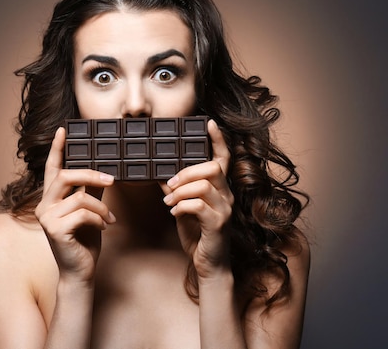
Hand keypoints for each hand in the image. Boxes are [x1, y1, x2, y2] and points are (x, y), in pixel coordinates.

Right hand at [35, 127, 115, 282]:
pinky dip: (99, 218)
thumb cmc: (84, 241)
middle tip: (111, 179)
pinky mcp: (55, 230)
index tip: (63, 130)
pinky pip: (83, 213)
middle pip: (65, 176)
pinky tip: (104, 227)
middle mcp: (44, 205)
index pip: (52, 169)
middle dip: (91, 175)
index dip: (57, 149)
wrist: (80, 271)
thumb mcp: (90, 212)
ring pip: (80, 197)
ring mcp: (47, 218)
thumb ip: (92, 192)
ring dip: (101, 207)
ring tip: (110, 218)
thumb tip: (103, 173)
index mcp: (51, 198)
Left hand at [161, 119, 233, 277]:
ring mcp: (225, 210)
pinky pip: (198, 205)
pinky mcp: (218, 224)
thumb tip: (159, 174)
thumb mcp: (184, 207)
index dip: (218, 140)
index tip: (209, 123)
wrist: (208, 265)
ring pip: (204, 185)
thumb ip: (177, 190)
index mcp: (220, 189)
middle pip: (212, 167)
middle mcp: (227, 196)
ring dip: (180, 191)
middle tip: (170, 183)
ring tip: (168, 201)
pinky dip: (181, 206)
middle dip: (187, 171)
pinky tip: (174, 212)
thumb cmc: (198, 234)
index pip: (224, 158)